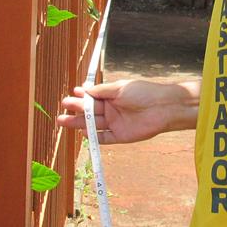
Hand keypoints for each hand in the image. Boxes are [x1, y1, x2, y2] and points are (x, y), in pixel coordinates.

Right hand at [55, 79, 197, 143]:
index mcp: (112, 96)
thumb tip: (85, 90)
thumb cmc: (143, 93)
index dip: (82, 97)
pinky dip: (94, 137)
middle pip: (90, 111)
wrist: (163, 108)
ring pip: (94, 125)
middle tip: (63, 108)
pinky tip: (83, 133)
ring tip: (64, 121)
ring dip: (79, 123)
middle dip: (76, 110)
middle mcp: (113, 110)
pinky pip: (105, 138)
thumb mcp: (120, 88)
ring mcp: (116, 123)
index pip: (93, 97)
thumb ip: (102, 91)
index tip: (72, 94)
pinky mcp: (121, 136)